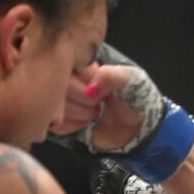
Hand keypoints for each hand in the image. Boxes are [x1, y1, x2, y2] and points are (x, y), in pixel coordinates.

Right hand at [50, 44, 193, 183]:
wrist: (139, 128)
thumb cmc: (136, 97)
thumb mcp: (131, 80)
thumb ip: (111, 76)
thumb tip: (91, 89)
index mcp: (83, 64)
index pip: (66, 64)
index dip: (82, 80)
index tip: (98, 89)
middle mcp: (69, 80)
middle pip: (56, 85)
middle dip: (81, 98)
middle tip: (99, 104)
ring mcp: (64, 101)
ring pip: (53, 103)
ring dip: (77, 112)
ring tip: (95, 113)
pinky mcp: (62, 121)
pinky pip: (54, 122)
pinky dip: (71, 125)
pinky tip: (85, 123)